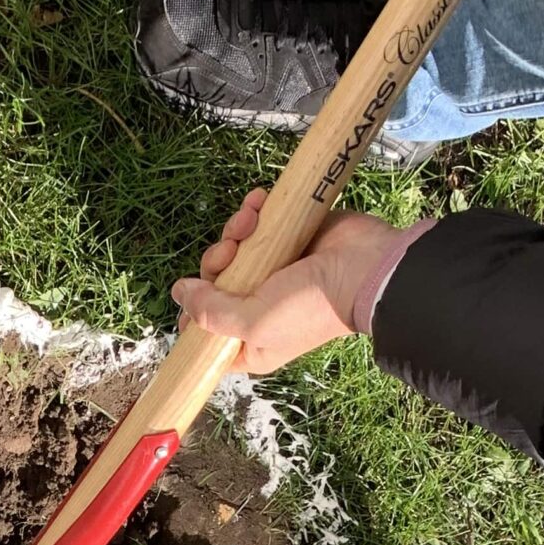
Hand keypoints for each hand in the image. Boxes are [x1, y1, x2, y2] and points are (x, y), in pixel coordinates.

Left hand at [171, 194, 410, 375]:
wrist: (364, 269)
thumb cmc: (311, 307)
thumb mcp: (253, 322)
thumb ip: (210, 312)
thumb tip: (179, 293)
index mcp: (251, 341)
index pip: (207, 332)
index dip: (194, 312)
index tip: (193, 294)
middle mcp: (258, 309)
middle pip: (214, 284)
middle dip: (215, 262)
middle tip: (229, 253)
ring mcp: (271, 273)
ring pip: (232, 250)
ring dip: (233, 230)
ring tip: (249, 221)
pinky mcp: (284, 241)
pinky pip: (254, 225)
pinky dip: (252, 212)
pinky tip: (257, 202)